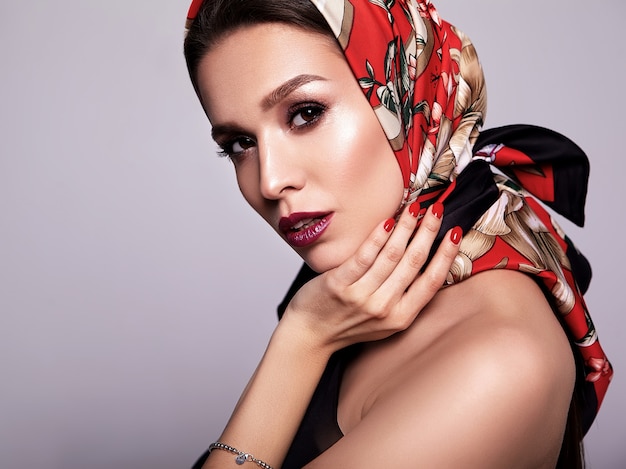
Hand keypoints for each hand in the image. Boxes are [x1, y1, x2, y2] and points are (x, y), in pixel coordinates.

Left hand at [282, 202, 461, 351]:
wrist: (311, 336)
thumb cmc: (348, 324)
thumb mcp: (385, 320)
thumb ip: (405, 297)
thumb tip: (427, 264)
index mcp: (401, 317)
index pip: (432, 282)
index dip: (446, 255)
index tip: (456, 232)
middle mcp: (384, 308)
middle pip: (413, 262)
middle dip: (428, 231)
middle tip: (437, 209)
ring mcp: (361, 297)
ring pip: (391, 255)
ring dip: (406, 227)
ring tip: (415, 208)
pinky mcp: (339, 285)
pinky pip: (364, 256)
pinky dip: (378, 237)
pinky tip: (388, 221)